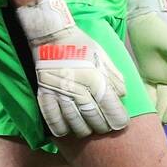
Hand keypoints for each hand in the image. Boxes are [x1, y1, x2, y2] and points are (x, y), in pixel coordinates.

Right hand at [17, 0, 128, 136]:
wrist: (52, 36)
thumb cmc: (80, 46)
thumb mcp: (103, 57)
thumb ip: (114, 78)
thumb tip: (122, 96)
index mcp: (95, 77)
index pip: (110, 108)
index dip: (118, 120)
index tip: (120, 124)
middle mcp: (77, 88)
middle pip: (94, 118)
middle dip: (103, 127)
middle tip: (105, 128)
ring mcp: (59, 93)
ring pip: (75, 123)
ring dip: (84, 130)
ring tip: (89, 129)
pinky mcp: (45, 94)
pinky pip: (53, 119)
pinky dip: (61, 129)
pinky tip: (68, 130)